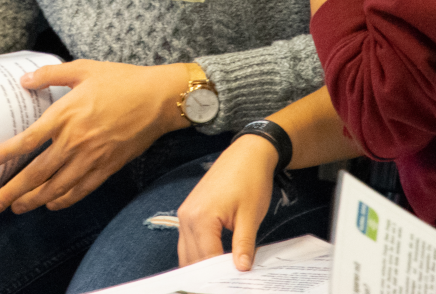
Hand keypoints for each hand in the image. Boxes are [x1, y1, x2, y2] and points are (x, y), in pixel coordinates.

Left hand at [0, 61, 193, 214]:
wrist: (158, 99)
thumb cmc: (121, 80)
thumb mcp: (83, 68)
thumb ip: (51, 75)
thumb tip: (24, 80)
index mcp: (65, 114)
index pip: (28, 140)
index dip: (6, 153)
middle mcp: (75, 141)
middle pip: (37, 172)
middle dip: (13, 191)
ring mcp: (92, 158)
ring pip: (56, 187)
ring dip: (34, 201)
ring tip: (16, 208)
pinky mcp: (107, 167)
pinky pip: (81, 190)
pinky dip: (64, 201)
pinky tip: (51, 205)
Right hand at [177, 134, 279, 270]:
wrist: (247, 154)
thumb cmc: (250, 180)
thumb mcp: (250, 216)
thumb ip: (243, 245)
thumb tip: (241, 269)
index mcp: (201, 218)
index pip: (207, 259)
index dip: (219, 276)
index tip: (233, 283)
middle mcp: (187, 217)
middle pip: (192, 258)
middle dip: (207, 275)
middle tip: (226, 283)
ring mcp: (185, 214)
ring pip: (187, 251)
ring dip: (201, 266)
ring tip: (220, 278)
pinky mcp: (189, 211)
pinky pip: (189, 241)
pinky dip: (199, 253)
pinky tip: (214, 262)